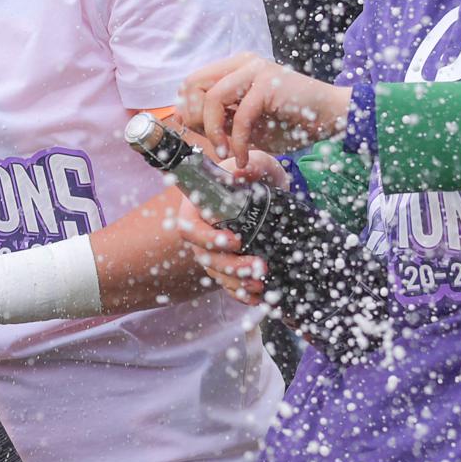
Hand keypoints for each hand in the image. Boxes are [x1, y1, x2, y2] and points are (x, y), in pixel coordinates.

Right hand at [158, 155, 289, 306]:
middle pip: (204, 256)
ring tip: (260, 285)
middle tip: (260, 266)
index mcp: (198, 206)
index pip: (189, 227)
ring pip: (216, 273)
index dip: (207, 238)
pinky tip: (257, 298)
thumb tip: (241, 174)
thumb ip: (253, 166)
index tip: (235, 241)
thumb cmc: (257, 173)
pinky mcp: (228, 263)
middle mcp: (202, 231)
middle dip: (231, 266)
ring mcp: (213, 250)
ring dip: (237, 283)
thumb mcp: (258, 162)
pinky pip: (228, 284)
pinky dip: (240, 293)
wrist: (271, 188)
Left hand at [178, 53, 350, 165]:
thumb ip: (218, 121)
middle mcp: (241, 64)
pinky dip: (237, 141)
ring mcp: (255, 69)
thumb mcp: (246, 125)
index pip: (191, 83)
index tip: (199, 136)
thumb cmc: (290, 122)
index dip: (188, 111)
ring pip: (212, 97)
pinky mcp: (269, 83)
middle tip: (213, 144)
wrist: (330, 117)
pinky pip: (240, 115)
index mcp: (233, 69)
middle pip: (193, 85)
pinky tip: (243, 156)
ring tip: (225, 152)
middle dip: (196, 120)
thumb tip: (185, 120)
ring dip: (213, 131)